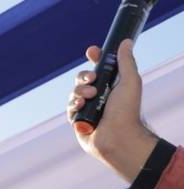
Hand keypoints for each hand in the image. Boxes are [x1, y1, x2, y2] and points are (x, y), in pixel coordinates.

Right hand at [66, 40, 157, 181]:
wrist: (117, 137)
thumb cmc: (127, 111)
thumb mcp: (129, 81)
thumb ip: (126, 61)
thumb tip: (125, 42)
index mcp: (111, 85)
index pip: (100, 67)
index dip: (95, 58)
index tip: (91, 51)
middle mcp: (98, 96)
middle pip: (82, 78)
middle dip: (84, 76)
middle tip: (92, 80)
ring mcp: (87, 108)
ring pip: (74, 92)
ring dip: (80, 92)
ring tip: (90, 98)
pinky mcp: (78, 120)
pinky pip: (69, 107)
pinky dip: (73, 105)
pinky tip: (80, 107)